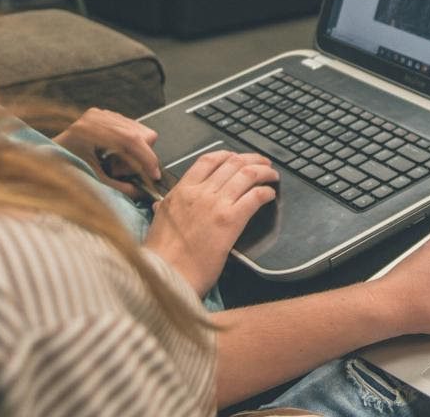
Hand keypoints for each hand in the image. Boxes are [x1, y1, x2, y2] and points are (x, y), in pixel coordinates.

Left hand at [52, 108, 160, 198]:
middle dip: (139, 156)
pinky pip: (131, 128)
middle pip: (141, 133)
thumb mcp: (94, 181)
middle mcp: (99, 117)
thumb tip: (142, 193)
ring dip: (134, 151)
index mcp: (92, 129)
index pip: (133, 139)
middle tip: (121, 171)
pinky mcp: (105, 116)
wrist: (46, 159)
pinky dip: (128, 145)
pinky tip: (113, 154)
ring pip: (140, 130)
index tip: (153, 174)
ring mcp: (102, 114)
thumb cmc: (64, 169)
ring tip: (113, 163)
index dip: (148, 158)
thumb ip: (120, 187)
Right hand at [143, 150, 277, 295]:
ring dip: (264, 172)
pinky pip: (254, 197)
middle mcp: (199, 193)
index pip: (208, 160)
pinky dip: (265, 192)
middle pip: (232, 163)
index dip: (227, 154)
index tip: (237, 157)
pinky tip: (270, 195)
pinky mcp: (230, 221)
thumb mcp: (158, 222)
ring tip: (272, 176)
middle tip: (262, 163)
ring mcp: (216, 205)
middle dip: (252, 160)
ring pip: (247, 175)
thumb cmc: (161, 256)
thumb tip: (160, 204)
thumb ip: (164, 208)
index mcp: (182, 191)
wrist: (166, 275)